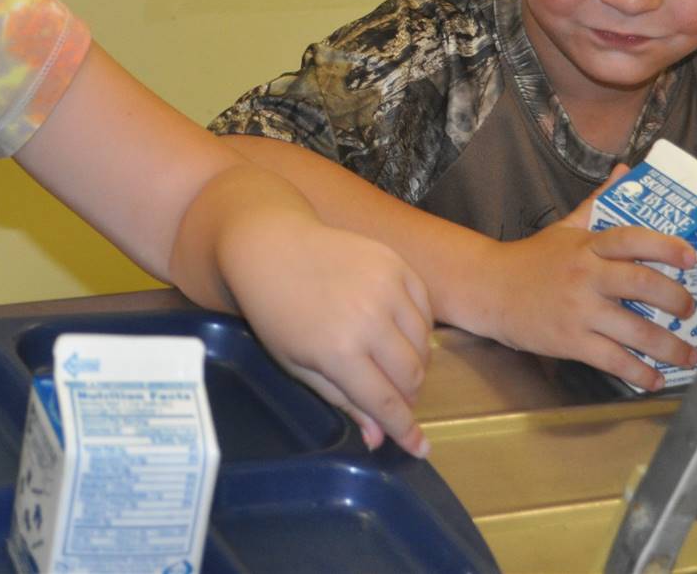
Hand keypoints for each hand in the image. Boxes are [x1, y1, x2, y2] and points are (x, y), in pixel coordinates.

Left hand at [217, 210, 433, 456]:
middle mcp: (369, 320)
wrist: (271, 247)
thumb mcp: (299, 365)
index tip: (420, 448)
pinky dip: (418, 328)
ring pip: (424, 344)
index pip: (387, 402)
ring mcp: (387, 287)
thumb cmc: (276, 312)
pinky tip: (397, 331)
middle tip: (394, 396)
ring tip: (392, 363)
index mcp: (339, 352)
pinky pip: (425, 309)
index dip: (405, 430)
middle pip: (413, 376)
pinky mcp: (396, 264)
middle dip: (408, 396)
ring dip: (415, 363)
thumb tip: (378, 439)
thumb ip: (342, 400)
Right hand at [482, 166, 696, 390]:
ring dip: (669, 345)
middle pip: (640, 285)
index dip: (665, 246)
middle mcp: (585, 277)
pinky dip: (638, 372)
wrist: (489, 290)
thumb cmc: (531, 259)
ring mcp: (578, 311)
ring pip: (634, 330)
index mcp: (587, 247)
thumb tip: (625, 172)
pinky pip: (612, 359)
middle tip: (692, 309)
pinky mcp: (569, 341)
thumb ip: (598, 203)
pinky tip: (654, 378)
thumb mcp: (565, 228)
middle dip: (676, 299)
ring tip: (689, 354)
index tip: (691, 256)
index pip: (631, 239)